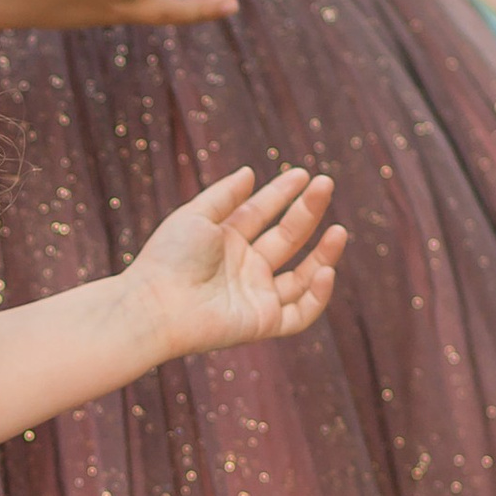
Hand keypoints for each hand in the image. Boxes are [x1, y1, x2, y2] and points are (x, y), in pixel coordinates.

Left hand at [126, 164, 344, 359]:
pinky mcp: (262, 323)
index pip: (261, 213)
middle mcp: (244, 268)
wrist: (156, 305)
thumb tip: (250, 172)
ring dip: (323, 254)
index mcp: (226, 242)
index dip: (283, 193)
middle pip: (286, 238)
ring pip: (301, 276)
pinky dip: (317, 296)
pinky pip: (300, 314)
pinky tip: (325, 270)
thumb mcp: (196, 215)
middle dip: (307, 212)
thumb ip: (224, 195)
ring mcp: (255, 296)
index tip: (303, 174)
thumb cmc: (169, 258)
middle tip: (326, 185)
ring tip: (339, 230)